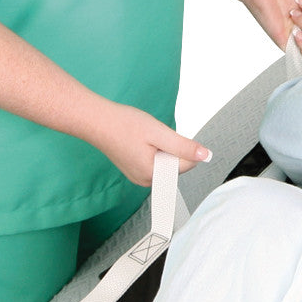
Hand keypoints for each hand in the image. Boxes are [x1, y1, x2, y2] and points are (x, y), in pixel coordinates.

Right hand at [85, 101, 210, 186]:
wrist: (96, 121)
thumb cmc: (124, 125)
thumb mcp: (159, 133)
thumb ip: (183, 146)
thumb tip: (205, 155)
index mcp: (152, 174)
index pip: (186, 164)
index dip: (182, 146)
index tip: (167, 136)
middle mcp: (145, 181)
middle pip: (176, 165)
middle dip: (171, 147)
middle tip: (154, 135)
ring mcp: (138, 176)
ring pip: (165, 162)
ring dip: (162, 147)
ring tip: (145, 137)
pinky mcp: (134, 170)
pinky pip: (154, 161)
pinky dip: (153, 149)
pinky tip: (141, 140)